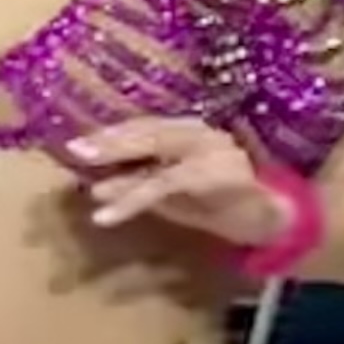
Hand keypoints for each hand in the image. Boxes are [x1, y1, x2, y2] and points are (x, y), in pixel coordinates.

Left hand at [63, 116, 291, 243]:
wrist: (268, 219)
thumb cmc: (214, 202)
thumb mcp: (167, 192)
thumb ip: (136, 181)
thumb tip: (93, 183)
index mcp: (189, 129)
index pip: (145, 125)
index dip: (112, 133)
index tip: (78, 142)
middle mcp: (202, 132)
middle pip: (149, 132)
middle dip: (111, 142)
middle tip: (75, 151)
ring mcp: (214, 149)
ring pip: (158, 155)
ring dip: (121, 173)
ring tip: (92, 191)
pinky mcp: (219, 174)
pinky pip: (166, 184)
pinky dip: (133, 200)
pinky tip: (108, 216)